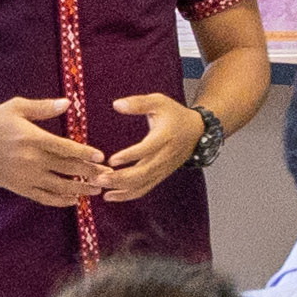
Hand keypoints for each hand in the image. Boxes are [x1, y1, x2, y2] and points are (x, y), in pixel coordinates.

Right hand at [0, 99, 111, 206]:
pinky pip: (44, 197)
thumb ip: (43, 107)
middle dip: (90, 173)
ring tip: (97, 190)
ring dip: (80, 190)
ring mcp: (25, 176)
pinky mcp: (19, 188)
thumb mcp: (15, 107)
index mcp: (32, 138)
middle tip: (109, 176)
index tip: (101, 156)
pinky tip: (73, 200)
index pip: (65, 148)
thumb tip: (68, 103)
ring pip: (59, 187)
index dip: (85, 153)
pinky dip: (60, 201)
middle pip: (67, 168)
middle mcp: (31, 160)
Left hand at [92, 93, 212, 203]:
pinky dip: (128, 194)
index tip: (111, 160)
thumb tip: (117, 105)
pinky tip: (111, 195)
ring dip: (121, 189)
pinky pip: (145, 188)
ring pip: (143, 184)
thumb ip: (138, 103)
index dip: (130, 156)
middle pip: (143, 172)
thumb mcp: (159, 101)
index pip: (147, 149)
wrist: (196, 131)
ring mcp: (164, 168)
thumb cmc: (175, 114)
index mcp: (165, 136)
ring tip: (101, 188)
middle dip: (120, 178)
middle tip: (99, 178)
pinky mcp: (161, 175)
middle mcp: (165, 156)